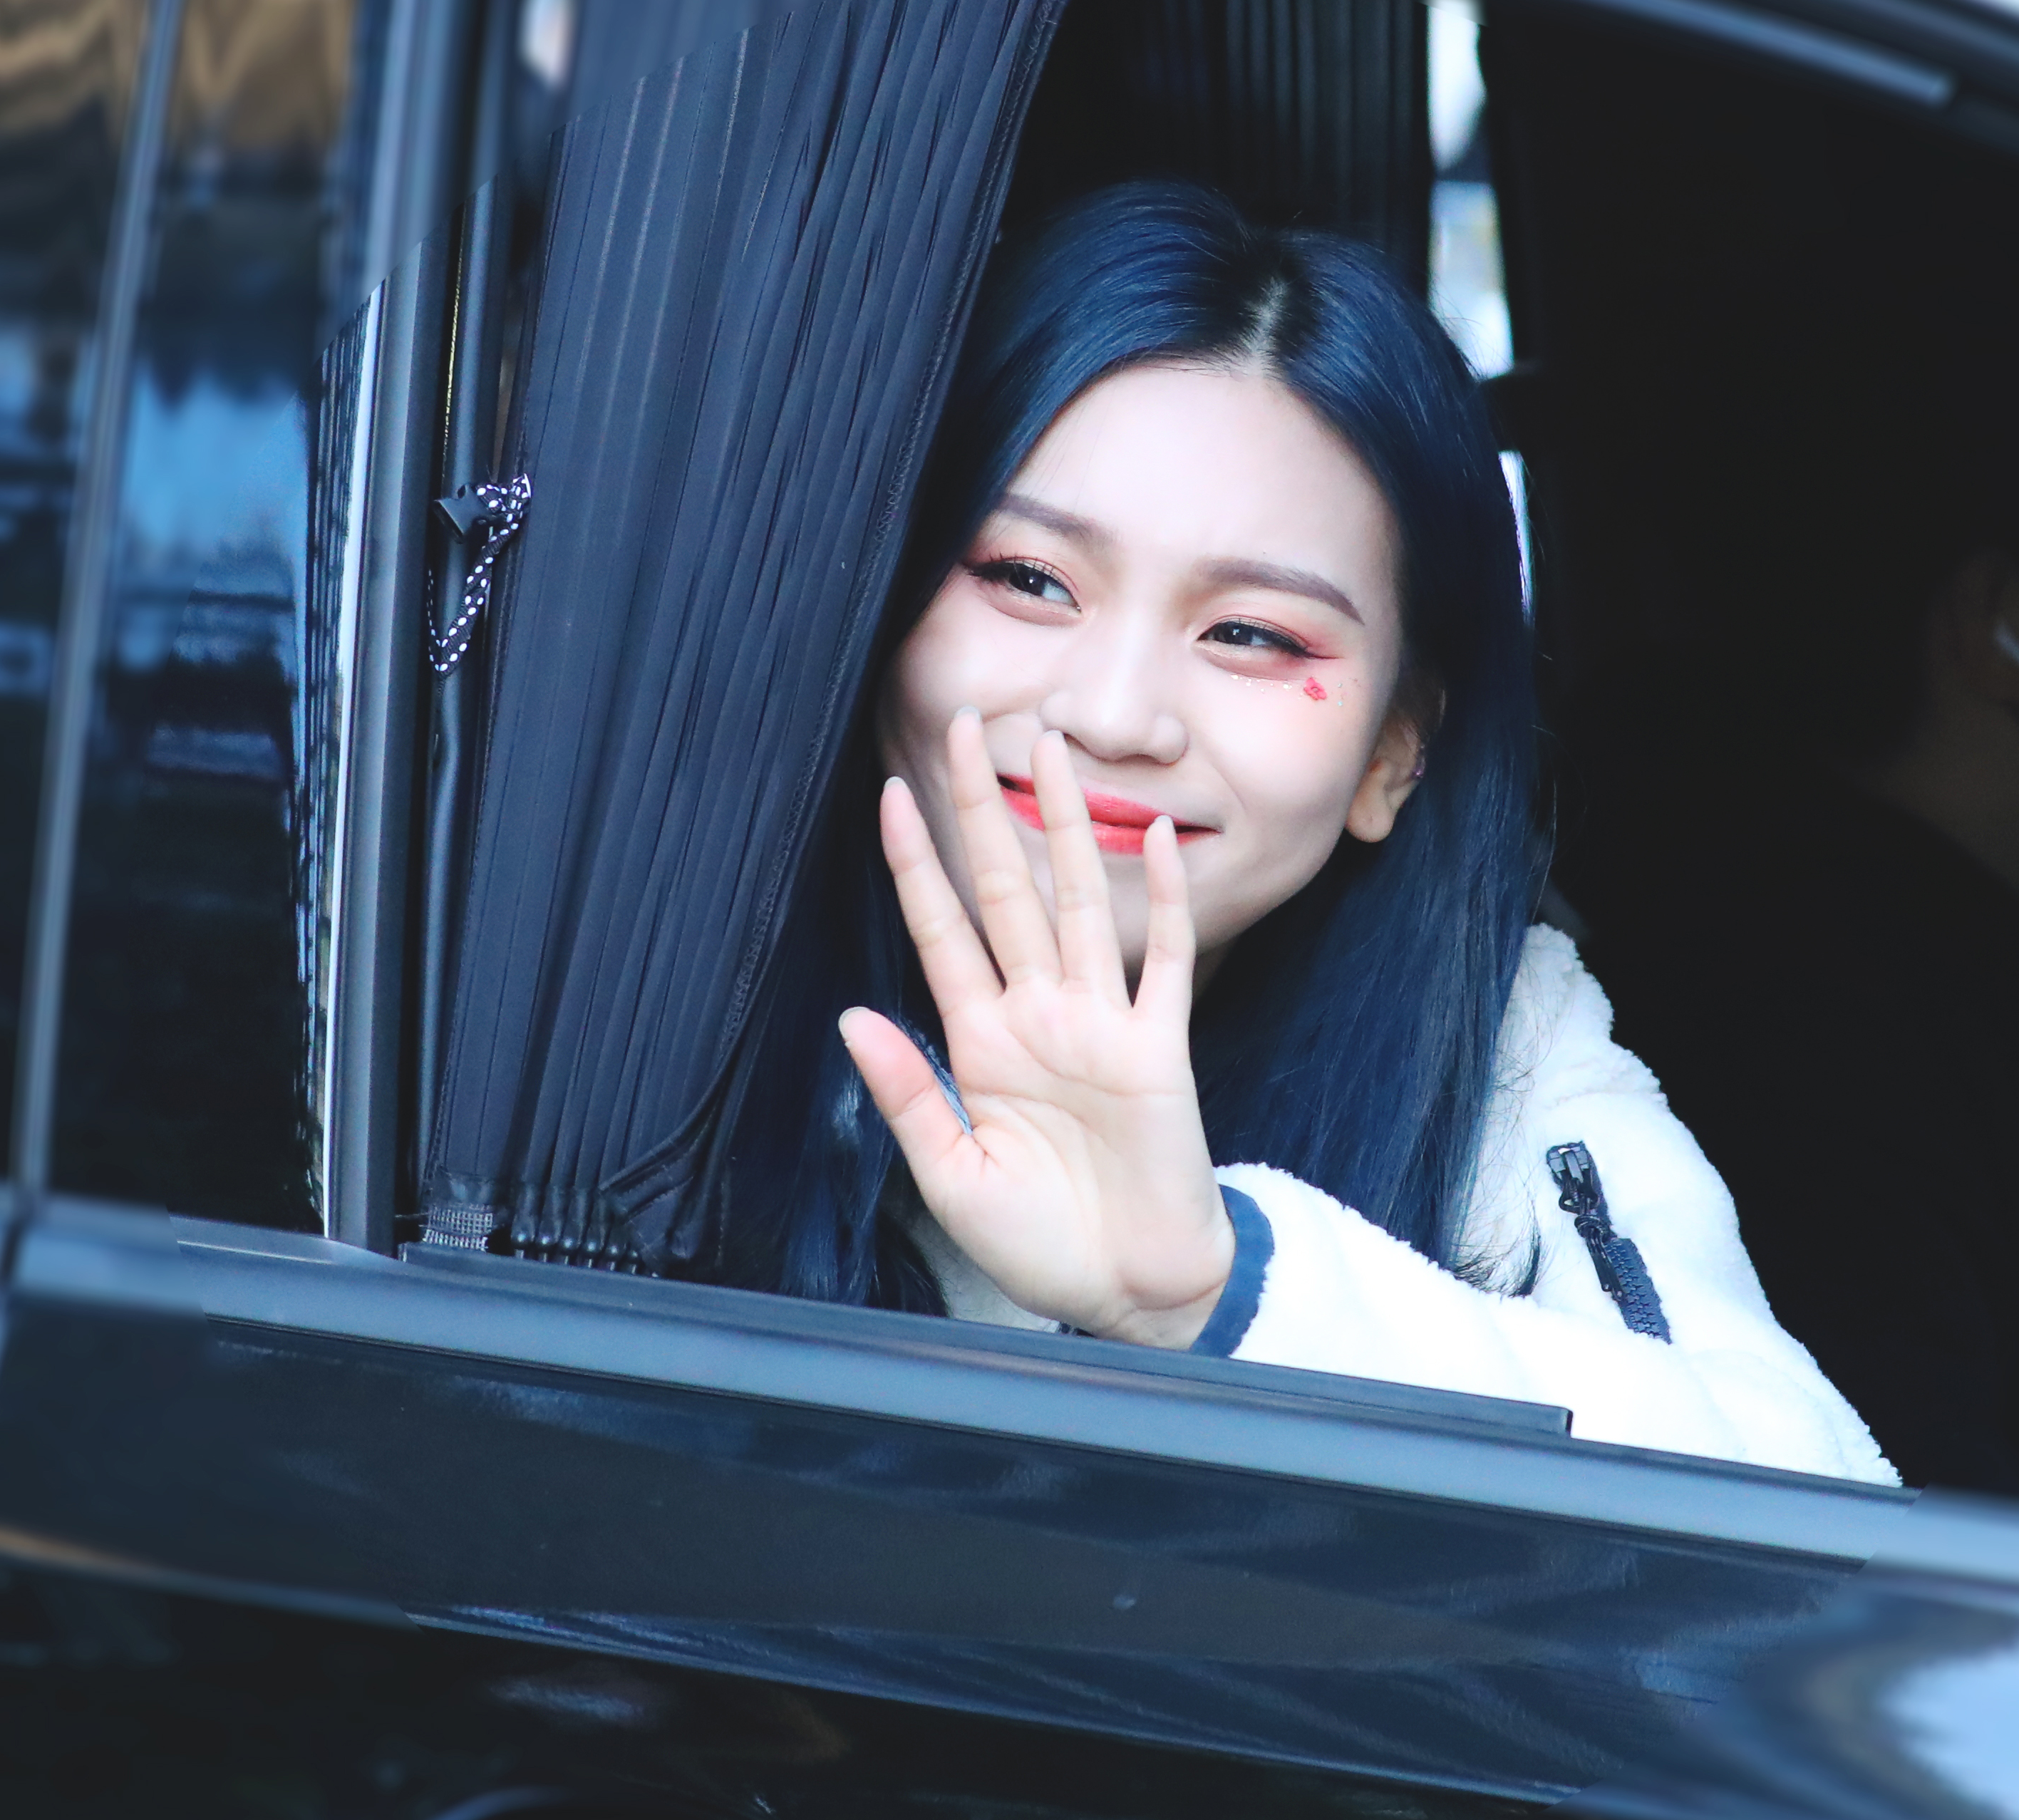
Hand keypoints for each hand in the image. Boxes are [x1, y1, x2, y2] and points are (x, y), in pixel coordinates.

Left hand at [839, 711, 1233, 1346]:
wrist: (1130, 1291)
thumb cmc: (1040, 1246)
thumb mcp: (951, 1180)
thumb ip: (908, 1096)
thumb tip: (852, 1016)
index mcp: (981, 1043)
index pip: (941, 931)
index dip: (914, 864)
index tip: (888, 796)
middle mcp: (1039, 1016)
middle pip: (1005, 889)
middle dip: (982, 808)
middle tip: (965, 726)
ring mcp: (1102, 1024)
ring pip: (1080, 901)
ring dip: (1067, 824)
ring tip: (1051, 749)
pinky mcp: (1159, 1048)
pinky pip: (1166, 960)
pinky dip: (1166, 900)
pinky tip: (1158, 842)